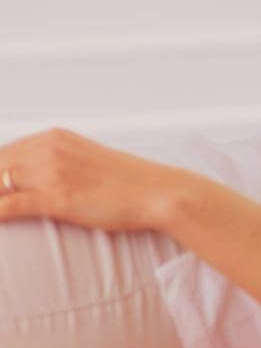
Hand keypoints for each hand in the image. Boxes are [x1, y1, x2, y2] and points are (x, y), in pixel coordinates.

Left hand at [0, 129, 196, 232]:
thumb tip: (30, 177)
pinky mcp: (59, 197)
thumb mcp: (85, 159)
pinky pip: (9, 205)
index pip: (2, 153)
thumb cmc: (126, 182)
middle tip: (1, 199)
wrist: (159, 193)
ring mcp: (53, 172)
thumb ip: (56, 161)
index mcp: (55, 138)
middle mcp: (49, 149)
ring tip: (1, 209)